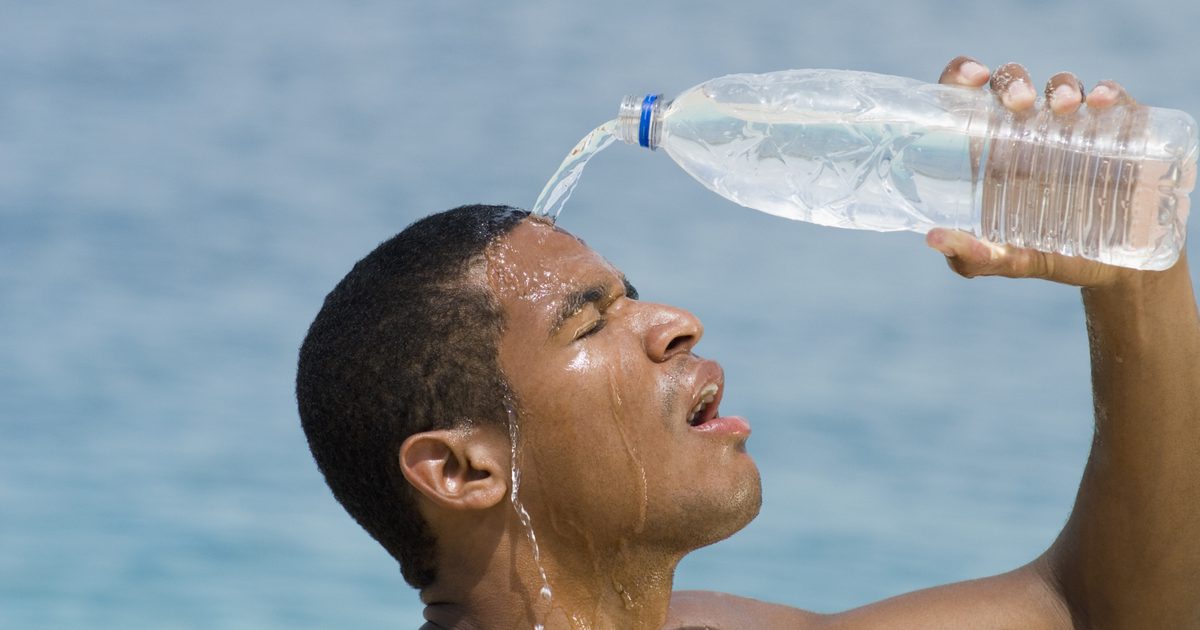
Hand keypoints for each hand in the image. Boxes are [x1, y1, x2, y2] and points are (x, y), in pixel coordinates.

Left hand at [926, 56, 1139, 287]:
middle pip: (1012, 84)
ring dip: (1061, 86)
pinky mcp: (1117, 130)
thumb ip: (971, 256)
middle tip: (1019, 102)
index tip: (971, 78)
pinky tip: (1101, 103)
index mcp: (988, 150)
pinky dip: (1107, 93)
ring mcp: (1072, 127)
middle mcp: (1027, 130)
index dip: (962, 75)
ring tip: (1064, 107)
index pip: (966, 98)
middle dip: (1013, 81)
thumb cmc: (1047, 255)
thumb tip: (934, 239)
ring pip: (1061, 86)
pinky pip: (1112, 100)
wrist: (1116, 267)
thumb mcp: (1005, 260)